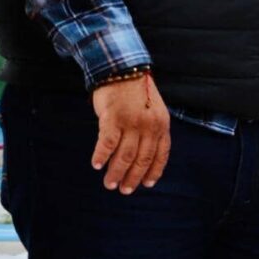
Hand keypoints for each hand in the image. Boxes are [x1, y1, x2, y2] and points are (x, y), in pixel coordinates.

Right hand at [90, 73, 170, 193]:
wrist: (122, 68)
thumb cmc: (135, 91)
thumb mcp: (153, 110)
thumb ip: (151, 129)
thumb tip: (143, 153)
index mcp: (162, 125)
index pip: (161, 154)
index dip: (154, 171)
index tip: (147, 184)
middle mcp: (149, 126)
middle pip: (142, 159)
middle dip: (133, 178)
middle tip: (124, 190)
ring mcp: (131, 123)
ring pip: (125, 156)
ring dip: (116, 173)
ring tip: (109, 184)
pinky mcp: (113, 118)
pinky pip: (107, 144)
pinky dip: (101, 156)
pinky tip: (96, 165)